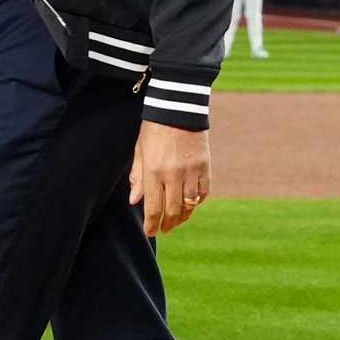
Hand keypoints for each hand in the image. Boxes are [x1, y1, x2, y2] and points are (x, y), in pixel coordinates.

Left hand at [129, 120, 210, 236]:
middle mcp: (173, 175)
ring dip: (182, 217)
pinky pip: (203, 193)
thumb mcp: (140, 151)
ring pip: (189, 205)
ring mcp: (191, 172)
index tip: (150, 232)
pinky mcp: (205, 167)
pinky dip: (196, 202)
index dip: (151, 224)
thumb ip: (138, 177)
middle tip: (163, 230)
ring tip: (176, 222)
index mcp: (153, 171)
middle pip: (172, 210)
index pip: (153, 207)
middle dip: (167, 225)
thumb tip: (134, 201)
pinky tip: (190, 205)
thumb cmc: (154, 129)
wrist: (178, 108)